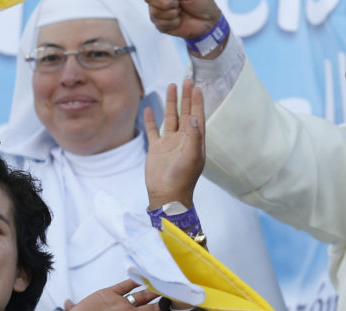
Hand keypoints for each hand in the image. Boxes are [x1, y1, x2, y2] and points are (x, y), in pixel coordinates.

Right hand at [38, 280, 166, 310]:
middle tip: (178, 289)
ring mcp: (121, 304)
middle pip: (153, 306)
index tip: (179, 307)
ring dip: (153, 287)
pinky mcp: (110, 294)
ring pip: (142, 294)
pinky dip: (134, 279)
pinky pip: (125, 285)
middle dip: (165, 299)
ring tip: (165, 278)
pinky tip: (143, 273)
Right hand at [145, 81, 204, 209]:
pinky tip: (148, 109)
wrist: (167, 194)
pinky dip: (150, 120)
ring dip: (170, 103)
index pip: (197, 116)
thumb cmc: (182, 178)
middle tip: (186, 80)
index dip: (197, 102)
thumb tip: (192, 116)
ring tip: (170, 87)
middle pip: (185, 112)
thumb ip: (193, 135)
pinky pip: (153, 130)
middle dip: (186, 97)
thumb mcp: (192, 156)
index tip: (197, 87)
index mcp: (194, 140)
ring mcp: (169, 143)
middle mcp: (183, 139)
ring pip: (170, 118)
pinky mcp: (156, 148)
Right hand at [146, 0, 223, 44]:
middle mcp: (159, 0)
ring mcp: (158, 12)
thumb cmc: (200, 2)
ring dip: (172, 14)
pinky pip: (160, 24)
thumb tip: (167, 0)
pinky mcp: (161, 24)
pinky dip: (173, 23)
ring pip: (155, 13)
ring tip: (180, 12)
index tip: (175, 1)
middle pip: (150, 0)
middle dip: (167, 4)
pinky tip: (179, 21)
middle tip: (179, 4)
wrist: (206, 21)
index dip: (161, 0)